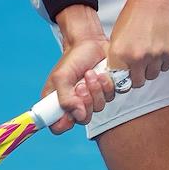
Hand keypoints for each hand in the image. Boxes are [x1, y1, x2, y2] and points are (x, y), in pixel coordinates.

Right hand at [43, 9, 116, 134]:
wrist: (90, 43)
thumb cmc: (72, 58)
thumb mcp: (61, 77)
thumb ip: (65, 98)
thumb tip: (78, 115)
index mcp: (58, 103)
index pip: (58, 126)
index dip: (64, 123)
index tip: (69, 110)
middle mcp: (75, 104)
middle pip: (82, 119)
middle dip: (84, 101)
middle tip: (81, 85)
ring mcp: (92, 99)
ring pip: (98, 108)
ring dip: (95, 90)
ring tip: (90, 74)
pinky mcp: (106, 92)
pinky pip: (110, 98)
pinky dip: (106, 85)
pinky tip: (101, 74)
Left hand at [107, 0, 168, 87]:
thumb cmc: (136, 10)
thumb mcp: (118, 33)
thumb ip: (119, 54)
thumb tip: (121, 68)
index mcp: (120, 52)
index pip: (120, 79)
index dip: (124, 77)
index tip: (126, 75)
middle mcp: (137, 56)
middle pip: (138, 81)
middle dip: (138, 76)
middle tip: (139, 67)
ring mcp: (155, 55)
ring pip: (153, 75)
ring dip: (151, 69)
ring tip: (150, 54)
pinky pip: (165, 67)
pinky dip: (162, 61)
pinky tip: (159, 48)